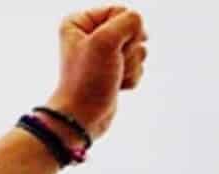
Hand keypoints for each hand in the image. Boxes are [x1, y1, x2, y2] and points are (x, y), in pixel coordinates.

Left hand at [47, 7, 149, 140]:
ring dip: (130, 64)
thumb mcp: (106, 40)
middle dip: (128, 49)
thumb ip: (129, 21)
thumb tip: (139, 26)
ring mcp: (103, 54)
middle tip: (111, 65)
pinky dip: (131, 76)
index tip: (108, 49)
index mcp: (79, 22)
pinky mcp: (114, 70)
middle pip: (132, 29)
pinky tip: (116, 86)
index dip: (123, 30)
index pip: (120, 10)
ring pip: (138, 47)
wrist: (83, 117)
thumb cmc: (87, 81)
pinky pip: (138, 65)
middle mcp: (90, 35)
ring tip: (112, 77)